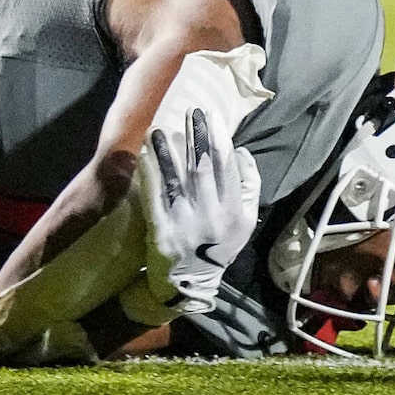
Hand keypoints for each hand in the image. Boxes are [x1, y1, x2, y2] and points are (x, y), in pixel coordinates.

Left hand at [132, 98, 262, 318]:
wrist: (190, 283)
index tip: (212, 114)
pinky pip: (154, 197)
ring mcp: (185, 224)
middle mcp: (211, 217)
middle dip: (196, 136)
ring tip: (160, 128)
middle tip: (190, 112)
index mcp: (234, 212)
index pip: (227, 167)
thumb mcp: (245, 222)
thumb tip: (241, 152)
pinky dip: (150, 174)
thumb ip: (249, 187)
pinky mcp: (161, 232)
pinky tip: (145, 154)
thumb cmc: (219, 245)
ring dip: (167, 151)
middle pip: (202, 168)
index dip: (219, 138)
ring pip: (176, 180)